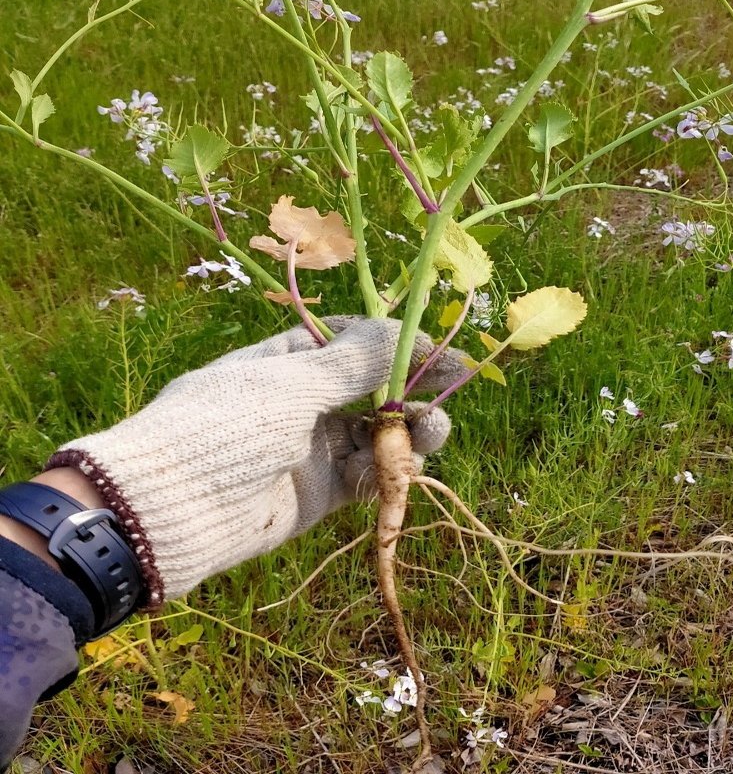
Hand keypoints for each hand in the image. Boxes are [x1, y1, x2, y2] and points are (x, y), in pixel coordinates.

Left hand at [46, 316, 468, 605]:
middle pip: (372, 385)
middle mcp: (303, 400)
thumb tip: (400, 330)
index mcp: (287, 360)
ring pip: (377, 431)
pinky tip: (404, 465)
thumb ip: (352, 362)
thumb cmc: (224, 426)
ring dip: (410, 427)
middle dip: (412, 384)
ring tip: (433, 429)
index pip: (352, 340)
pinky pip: (368, 473)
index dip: (394, 342)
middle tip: (454, 382)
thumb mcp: (290, 384)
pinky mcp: (322, 493)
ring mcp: (313, 446)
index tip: (433, 347)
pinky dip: (390, 468)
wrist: (170, 511)